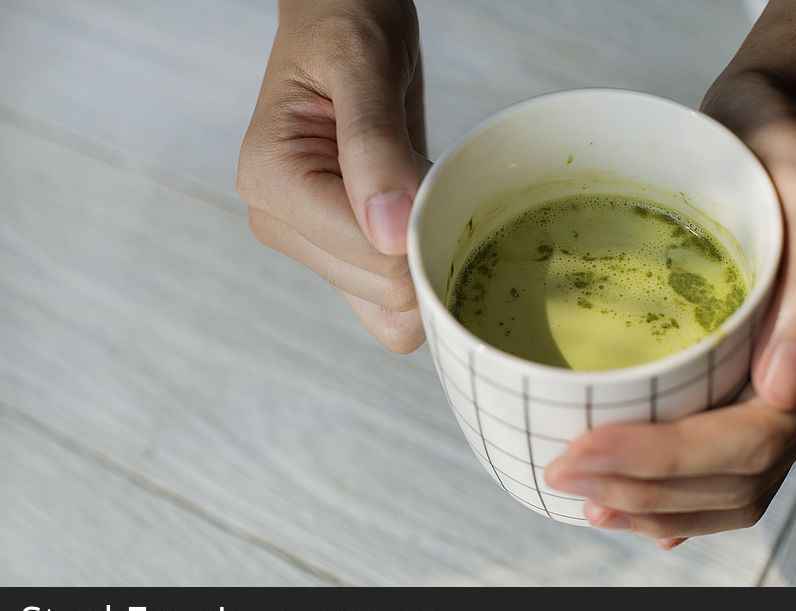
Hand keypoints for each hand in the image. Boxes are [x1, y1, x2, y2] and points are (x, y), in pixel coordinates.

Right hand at [236, 0, 425, 352]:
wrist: (341, 16)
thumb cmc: (344, 21)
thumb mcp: (363, 63)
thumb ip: (373, 144)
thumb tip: (390, 233)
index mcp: (273, 182)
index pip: (371, 259)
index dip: (423, 230)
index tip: (439, 179)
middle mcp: (281, 222)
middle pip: (384, 294)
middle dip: (428, 247)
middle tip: (438, 182)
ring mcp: (310, 241)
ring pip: (389, 311)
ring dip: (429, 264)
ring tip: (430, 197)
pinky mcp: (339, 250)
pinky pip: (387, 304)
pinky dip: (421, 275)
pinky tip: (428, 224)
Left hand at [545, 70, 795, 547]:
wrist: (765, 129)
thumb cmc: (774, 147)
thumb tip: (782, 389)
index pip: (749, 438)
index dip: (661, 460)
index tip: (578, 453)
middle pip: (736, 477)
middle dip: (644, 489)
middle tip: (563, 476)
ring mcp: (785, 389)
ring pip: (731, 488)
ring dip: (656, 505)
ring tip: (587, 499)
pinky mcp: (751, 384)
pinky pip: (724, 466)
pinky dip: (675, 495)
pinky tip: (628, 500)